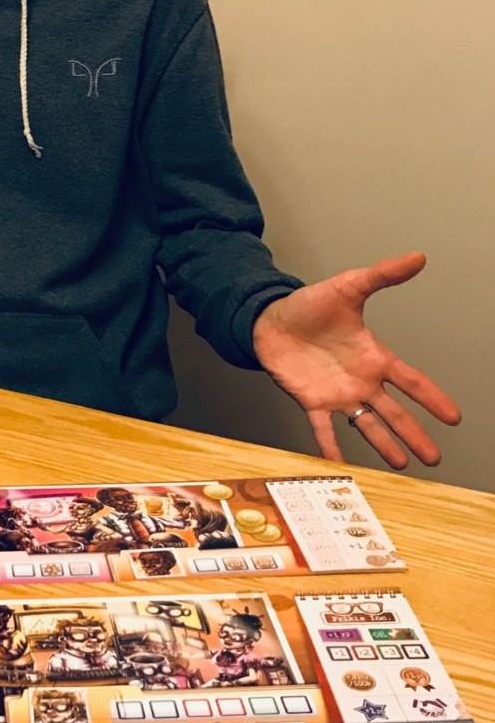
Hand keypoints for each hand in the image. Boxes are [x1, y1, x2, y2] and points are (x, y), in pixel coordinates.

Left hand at [251, 251, 460, 468]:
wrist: (269, 319)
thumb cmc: (310, 305)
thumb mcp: (349, 287)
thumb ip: (382, 275)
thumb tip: (416, 257)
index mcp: (374, 357)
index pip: (411, 381)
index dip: (432, 398)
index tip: (453, 417)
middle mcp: (361, 380)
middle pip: (394, 413)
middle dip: (415, 435)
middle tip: (433, 458)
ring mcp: (337, 393)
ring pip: (366, 424)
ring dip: (383, 445)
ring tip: (401, 465)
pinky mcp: (311, 401)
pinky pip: (322, 428)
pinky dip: (330, 446)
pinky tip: (338, 464)